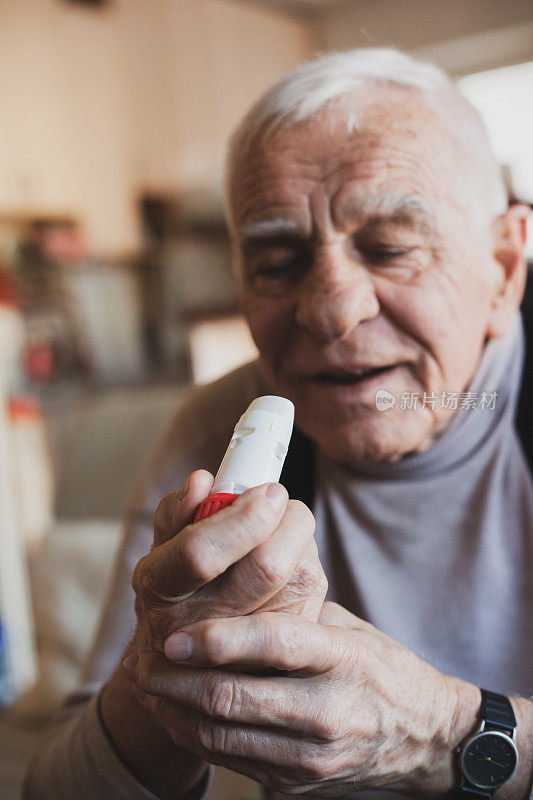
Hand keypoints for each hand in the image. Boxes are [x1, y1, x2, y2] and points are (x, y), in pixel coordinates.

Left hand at [125, 601, 479, 797]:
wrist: (424, 740)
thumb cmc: (381, 670)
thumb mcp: (348, 630)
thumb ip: (295, 614)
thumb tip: (236, 576)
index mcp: (345, 659)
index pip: (276, 644)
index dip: (219, 639)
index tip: (176, 634)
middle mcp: (329, 711)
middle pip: (234, 698)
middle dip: (177, 680)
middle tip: (145, 657)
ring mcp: (311, 757)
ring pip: (222, 735)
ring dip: (175, 709)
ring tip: (148, 683)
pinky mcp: (295, 783)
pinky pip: (230, 759)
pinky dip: (194, 735)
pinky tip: (176, 712)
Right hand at [132, 470, 326, 653]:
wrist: (182, 671)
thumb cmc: (174, 592)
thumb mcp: (161, 551)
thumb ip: (176, 512)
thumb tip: (202, 481)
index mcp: (159, 587)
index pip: (201, 553)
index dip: (241, 519)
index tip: (267, 491)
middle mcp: (198, 627)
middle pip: (265, 568)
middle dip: (287, 522)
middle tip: (280, 498)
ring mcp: (245, 649)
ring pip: (300, 578)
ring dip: (299, 538)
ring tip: (280, 526)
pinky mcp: (284, 654)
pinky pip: (313, 596)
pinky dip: (307, 563)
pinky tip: (288, 558)